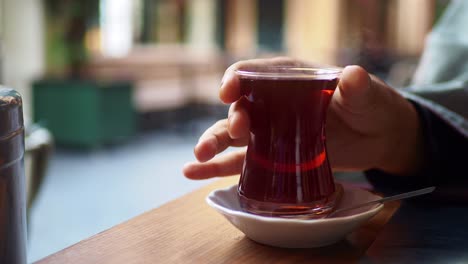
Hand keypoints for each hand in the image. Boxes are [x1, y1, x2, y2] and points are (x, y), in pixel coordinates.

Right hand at [183, 57, 423, 178]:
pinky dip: (216, 168)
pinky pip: (240, 162)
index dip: (238, 79)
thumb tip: (352, 75)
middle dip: (233, 118)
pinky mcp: (272, 156)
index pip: (256, 74)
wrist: (378, 137)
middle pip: (242, 107)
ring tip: (198, 158)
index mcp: (290, 79)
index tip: (228, 91)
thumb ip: (358, 88)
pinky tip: (193, 173)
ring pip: (234, 136)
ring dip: (213, 144)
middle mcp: (274, 104)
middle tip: (238, 132)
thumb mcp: (367, 96)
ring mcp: (271, 132)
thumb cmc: (371, 107)